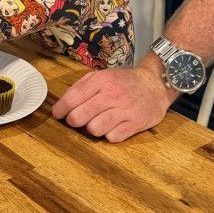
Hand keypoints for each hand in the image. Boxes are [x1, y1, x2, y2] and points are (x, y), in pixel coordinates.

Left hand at [52, 60, 173, 141]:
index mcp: (101, 81)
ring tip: (98, 122)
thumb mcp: (103, 75)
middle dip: (73, 121)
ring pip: (94, 129)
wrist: (156, 84)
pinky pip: (112, 137)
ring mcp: (124, 110)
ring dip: (92, 128)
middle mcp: (112, 95)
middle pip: (79, 117)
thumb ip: (82, 86)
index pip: (72, 98)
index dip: (60, 110)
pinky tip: (113, 126)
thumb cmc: (125, 82)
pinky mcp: (135, 124)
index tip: (58, 114)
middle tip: (78, 120)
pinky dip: (109, 135)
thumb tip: (63, 103)